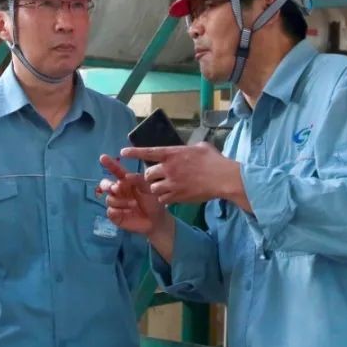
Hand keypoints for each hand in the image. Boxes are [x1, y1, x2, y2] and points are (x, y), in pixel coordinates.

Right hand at [97, 155, 167, 235]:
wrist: (156, 220)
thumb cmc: (153, 201)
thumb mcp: (149, 188)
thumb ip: (138, 180)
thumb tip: (126, 176)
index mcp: (126, 181)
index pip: (116, 171)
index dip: (109, 164)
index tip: (103, 157)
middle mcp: (119, 191)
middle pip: (105, 184)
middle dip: (107, 185)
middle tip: (116, 188)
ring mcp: (116, 203)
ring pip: (109, 199)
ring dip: (121, 201)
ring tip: (134, 204)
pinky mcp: (115, 215)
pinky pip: (110, 211)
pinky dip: (118, 212)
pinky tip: (128, 212)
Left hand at [121, 142, 242, 205]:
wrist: (223, 179)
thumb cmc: (215, 161)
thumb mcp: (200, 147)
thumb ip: (187, 149)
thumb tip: (185, 150)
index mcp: (173, 154)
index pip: (148, 152)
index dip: (134, 152)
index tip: (123, 152)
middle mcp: (169, 169)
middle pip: (148, 174)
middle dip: (151, 176)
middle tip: (158, 176)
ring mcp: (172, 184)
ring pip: (154, 188)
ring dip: (157, 188)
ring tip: (165, 187)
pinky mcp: (178, 197)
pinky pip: (163, 199)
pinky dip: (165, 198)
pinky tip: (172, 195)